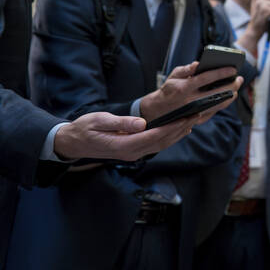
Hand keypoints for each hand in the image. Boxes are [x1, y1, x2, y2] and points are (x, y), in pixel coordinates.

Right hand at [53, 111, 199, 161]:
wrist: (73, 142)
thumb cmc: (84, 129)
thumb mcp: (99, 121)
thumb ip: (121, 123)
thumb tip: (142, 123)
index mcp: (124, 145)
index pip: (154, 137)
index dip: (171, 128)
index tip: (185, 118)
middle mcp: (131, 152)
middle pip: (162, 142)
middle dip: (180, 129)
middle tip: (196, 115)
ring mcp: (133, 153)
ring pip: (161, 144)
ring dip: (177, 133)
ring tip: (192, 120)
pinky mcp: (133, 150)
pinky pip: (155, 145)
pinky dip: (169, 137)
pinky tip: (178, 129)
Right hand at [138, 62, 241, 122]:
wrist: (158, 112)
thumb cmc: (168, 90)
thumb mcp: (173, 77)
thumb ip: (186, 69)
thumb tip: (198, 64)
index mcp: (184, 88)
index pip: (207, 78)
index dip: (222, 72)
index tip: (234, 69)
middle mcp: (191, 101)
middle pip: (218, 92)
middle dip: (232, 85)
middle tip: (239, 79)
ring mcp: (195, 112)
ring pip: (219, 104)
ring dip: (231, 95)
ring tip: (236, 87)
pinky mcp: (197, 120)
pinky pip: (215, 111)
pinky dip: (223, 103)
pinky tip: (228, 95)